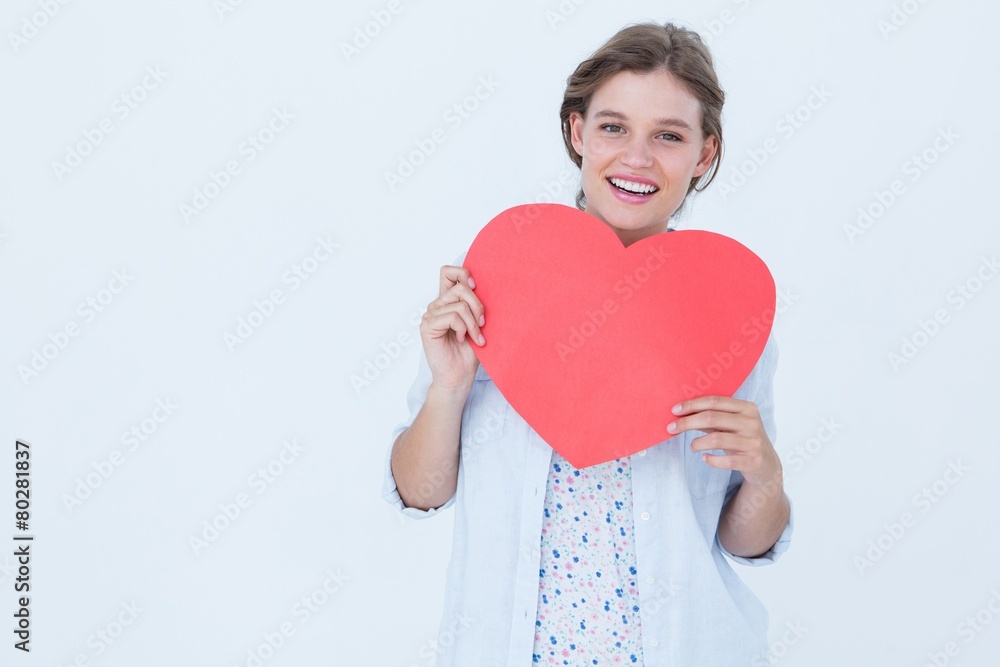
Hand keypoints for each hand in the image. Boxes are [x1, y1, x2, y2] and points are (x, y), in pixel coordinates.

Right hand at [419, 264, 486, 390]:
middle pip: (460, 288)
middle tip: (482, 324)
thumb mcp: (476, 322)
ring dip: (473, 324)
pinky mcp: (427, 326)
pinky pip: (453, 317)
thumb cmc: (469, 352)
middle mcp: (436, 305)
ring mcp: (430, 315)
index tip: (476, 287)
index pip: (448, 272)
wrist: (460, 376)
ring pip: (460, 305)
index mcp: (447, 301)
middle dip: (478, 306)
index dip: (462, 273)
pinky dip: (463, 329)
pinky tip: (461, 340)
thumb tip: (480, 285)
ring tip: (474, 337)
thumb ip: (473, 304)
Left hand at [667, 395, 781, 487]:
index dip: (692, 404)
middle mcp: (751, 422)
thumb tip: (681, 412)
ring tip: (692, 447)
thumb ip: (711, 417)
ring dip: (697, 443)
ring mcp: (754, 442)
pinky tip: (704, 458)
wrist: (767, 465)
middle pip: (712, 418)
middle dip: (687, 422)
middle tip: (671, 428)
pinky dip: (711, 460)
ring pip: (716, 439)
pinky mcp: (753, 461)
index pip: (714, 401)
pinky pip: (726, 461)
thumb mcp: (730, 425)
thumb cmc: (742, 439)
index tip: (674, 410)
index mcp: (747, 408)